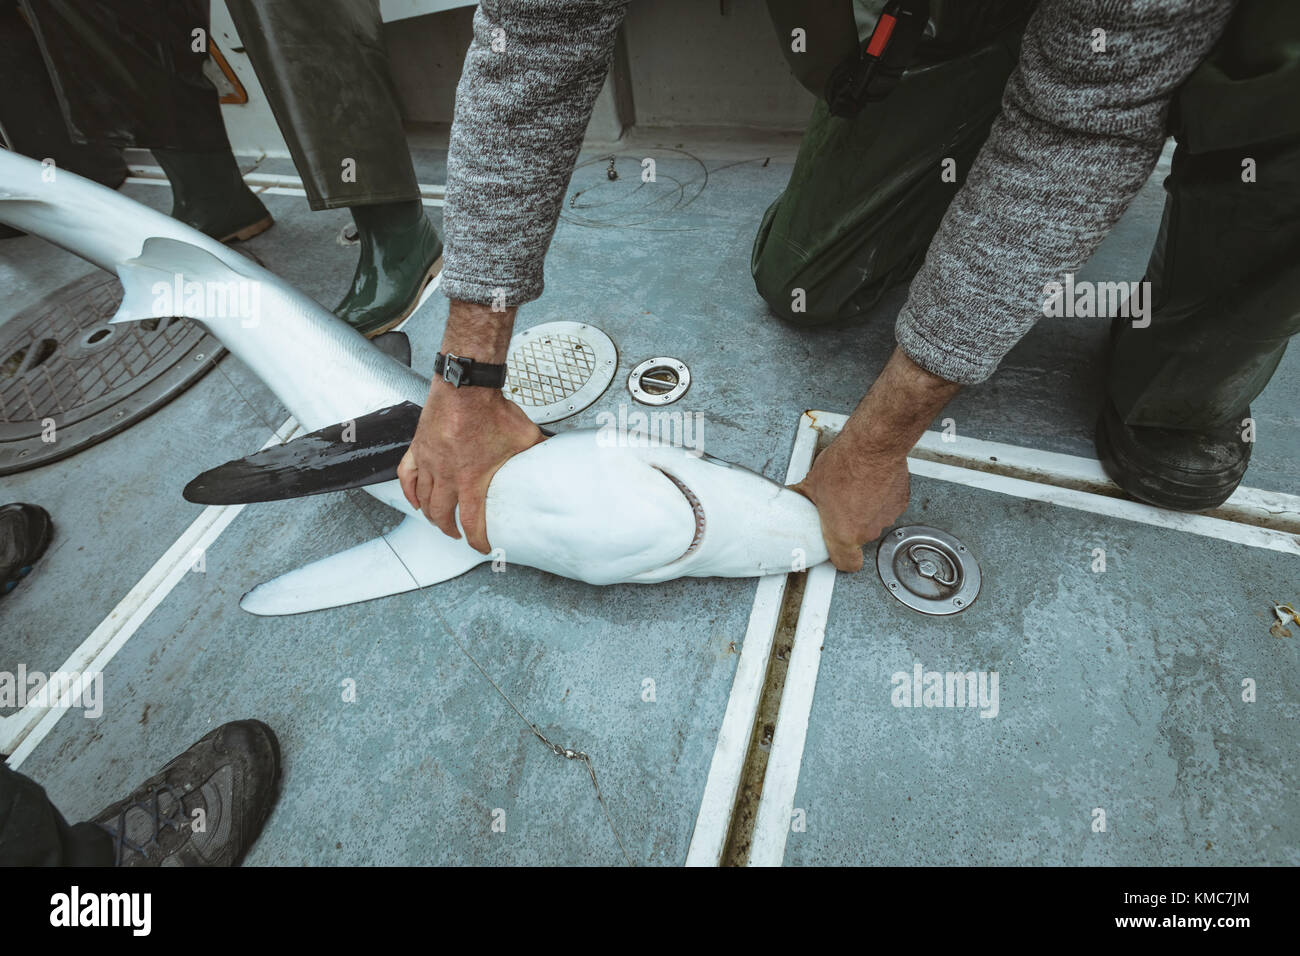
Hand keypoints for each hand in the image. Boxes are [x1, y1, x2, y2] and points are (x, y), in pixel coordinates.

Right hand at [398, 384, 542, 552]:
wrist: (466, 386)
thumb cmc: (491, 410)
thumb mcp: (524, 436)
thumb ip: (541, 452)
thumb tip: (559, 458)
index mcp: (471, 479)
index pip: (471, 521)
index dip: (476, 539)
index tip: (482, 546)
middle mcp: (446, 474)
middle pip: (441, 515)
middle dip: (450, 529)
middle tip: (457, 533)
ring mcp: (429, 461)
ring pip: (423, 499)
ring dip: (431, 514)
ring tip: (439, 519)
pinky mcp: (418, 447)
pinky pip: (406, 476)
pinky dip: (409, 492)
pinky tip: (414, 498)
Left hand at [792, 439, 910, 571]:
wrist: (874, 446)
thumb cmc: (846, 464)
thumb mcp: (812, 483)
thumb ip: (803, 497)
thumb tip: (794, 496)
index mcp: (844, 533)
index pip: (848, 564)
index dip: (842, 558)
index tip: (837, 550)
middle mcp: (867, 530)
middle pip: (857, 537)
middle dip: (848, 523)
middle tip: (838, 504)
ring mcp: (885, 517)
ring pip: (872, 520)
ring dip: (864, 509)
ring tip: (854, 488)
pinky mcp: (899, 502)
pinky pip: (886, 506)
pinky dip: (879, 497)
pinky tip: (869, 482)